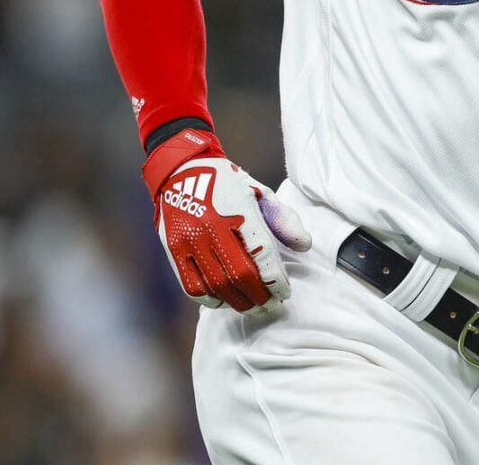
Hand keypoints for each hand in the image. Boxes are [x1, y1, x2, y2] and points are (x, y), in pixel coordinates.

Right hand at [143, 128, 311, 311]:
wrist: (181, 171)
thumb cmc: (227, 183)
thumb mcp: (260, 192)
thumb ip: (283, 219)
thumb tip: (304, 246)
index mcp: (238, 210)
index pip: (262, 254)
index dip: (275, 280)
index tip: (285, 293)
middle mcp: (211, 227)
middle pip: (239, 275)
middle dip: (259, 296)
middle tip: (271, 306)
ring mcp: (189, 241)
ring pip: (216, 285)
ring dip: (238, 302)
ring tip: (253, 308)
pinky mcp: (173, 251)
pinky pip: (192, 286)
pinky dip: (211, 299)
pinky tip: (226, 301)